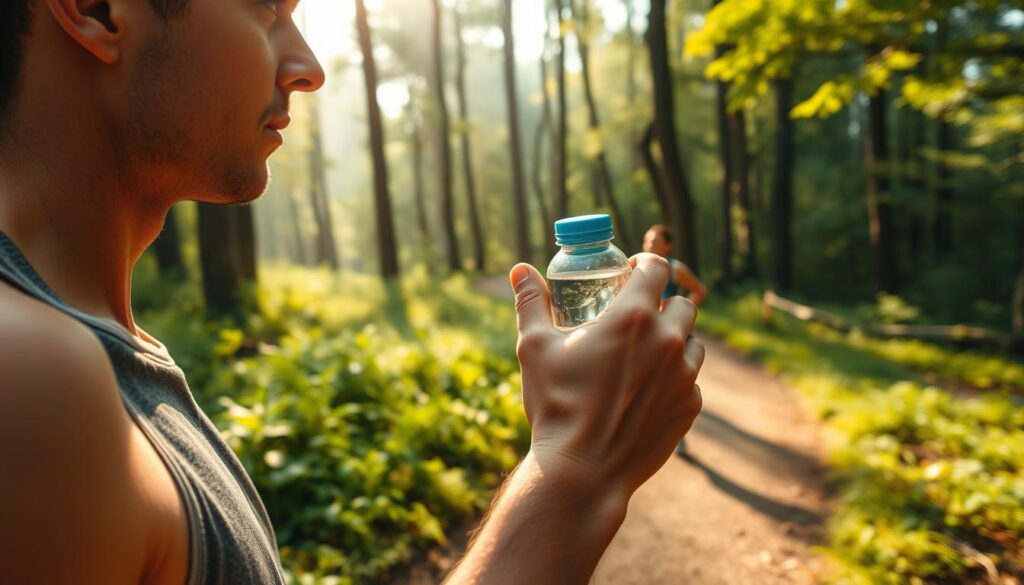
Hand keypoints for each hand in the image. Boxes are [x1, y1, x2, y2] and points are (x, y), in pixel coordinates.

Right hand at [509, 253, 703, 504]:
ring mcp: (684, 377)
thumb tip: (520, 271)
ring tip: (646, 354)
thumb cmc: (556, 405)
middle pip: (683, 305)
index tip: (633, 272)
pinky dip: (675, 380)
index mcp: (633, 318)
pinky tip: (647, 390)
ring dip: (675, 341)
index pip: (656, 269)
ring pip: (693, 343)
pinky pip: (691, 382)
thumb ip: (532, 303)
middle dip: (663, 304)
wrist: (581, 471)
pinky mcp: (689, 408)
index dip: (645, 264)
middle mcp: (668, 342)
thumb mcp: (535, 348)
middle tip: (639, 317)